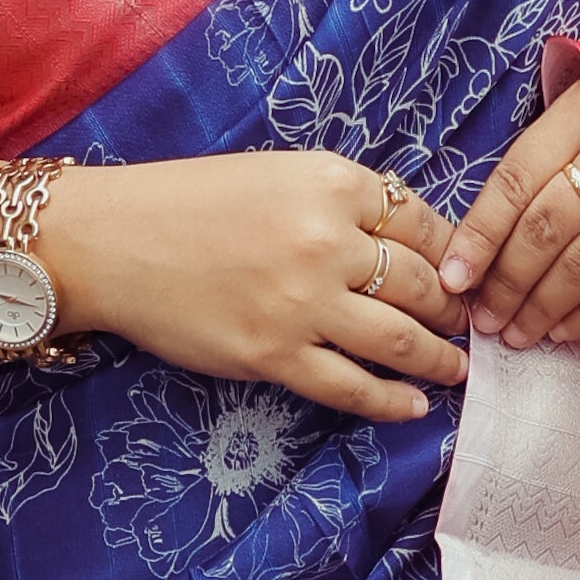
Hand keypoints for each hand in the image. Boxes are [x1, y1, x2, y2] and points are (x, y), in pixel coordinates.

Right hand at [48, 150, 471, 424]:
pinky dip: (392, 401)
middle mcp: (326, 240)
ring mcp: (302, 303)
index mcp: (332, 183)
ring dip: (438, 359)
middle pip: (422, 284)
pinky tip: (415, 406)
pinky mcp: (274, 354)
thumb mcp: (278, 173)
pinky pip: (352, 387)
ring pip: (399, 340)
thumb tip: (406, 241)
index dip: (453, 255)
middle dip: (453, 310)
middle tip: (467, 325)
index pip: (423, 223)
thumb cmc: (190, 203)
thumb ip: (342, 201)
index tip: (465, 275)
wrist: (112, 243)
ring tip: (455, 368)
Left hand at [438, 83, 579, 351]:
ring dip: (543, 306)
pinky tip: (563, 330)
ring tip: (517, 333)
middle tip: (485, 319)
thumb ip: (540, 164)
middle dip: (508, 281)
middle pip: (546, 227)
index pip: (515, 182)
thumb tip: (477, 244)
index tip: (454, 277)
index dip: (480, 235)